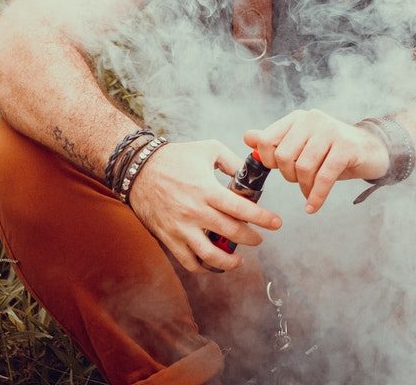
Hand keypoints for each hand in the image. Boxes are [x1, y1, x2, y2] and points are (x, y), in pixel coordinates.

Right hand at [127, 140, 282, 273]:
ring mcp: (181, 228)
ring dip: (230, 261)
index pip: (241, 208)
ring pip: (211, 255)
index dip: (262, 218)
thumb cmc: (175, 157)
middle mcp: (195, 211)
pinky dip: (204, 267)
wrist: (139, 169)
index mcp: (206, 189)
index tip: (276, 223)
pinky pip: (189, 261)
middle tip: (260, 238)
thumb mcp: (208, 149)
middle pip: (231, 233)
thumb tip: (250, 174)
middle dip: (252, 238)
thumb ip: (232, 161)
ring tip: (240, 259)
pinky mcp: (169, 238)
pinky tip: (214, 262)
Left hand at [244, 109, 389, 213]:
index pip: (266, 140)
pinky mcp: (346, 147)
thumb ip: (275, 140)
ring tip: (310, 191)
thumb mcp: (303, 144)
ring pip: (303, 168)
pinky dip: (316, 196)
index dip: (268, 161)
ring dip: (305, 187)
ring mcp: (330, 131)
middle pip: (284, 156)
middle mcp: (312, 119)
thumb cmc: (332, 150)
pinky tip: (313, 206)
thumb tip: (247, 137)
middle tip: (300, 181)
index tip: (280, 170)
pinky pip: (323, 177)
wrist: (372, 150)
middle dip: (289, 176)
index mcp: (298, 118)